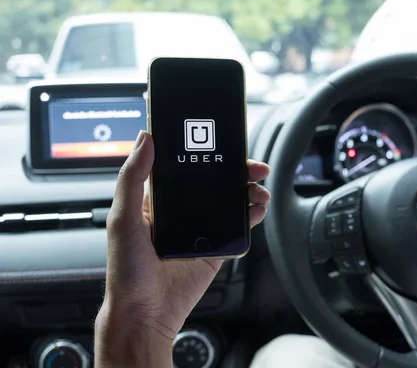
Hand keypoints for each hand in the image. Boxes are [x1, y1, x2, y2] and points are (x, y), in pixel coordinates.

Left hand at [94, 131, 270, 366]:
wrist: (146, 313)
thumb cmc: (126, 270)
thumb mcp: (123, 218)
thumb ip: (132, 178)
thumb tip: (144, 138)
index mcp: (159, 199)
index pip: (187, 166)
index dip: (206, 152)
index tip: (223, 142)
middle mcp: (183, 211)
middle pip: (216, 181)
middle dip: (237, 170)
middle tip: (253, 166)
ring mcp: (201, 229)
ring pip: (231, 201)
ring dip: (248, 191)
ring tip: (258, 190)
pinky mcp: (216, 248)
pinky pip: (238, 227)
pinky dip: (252, 216)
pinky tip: (257, 209)